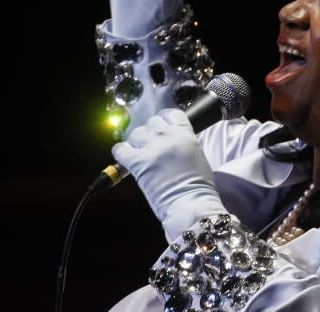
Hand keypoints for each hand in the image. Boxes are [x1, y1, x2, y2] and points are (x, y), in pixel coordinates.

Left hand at [112, 109, 226, 241]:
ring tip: (140, 153)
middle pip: (151, 122)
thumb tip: (171, 141)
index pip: (171, 114)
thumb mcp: (198, 155)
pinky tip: (126, 159)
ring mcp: (152, 148)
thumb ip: (184, 142)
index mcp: (186, 134)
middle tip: (151, 145)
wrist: (191, 204)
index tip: (162, 126)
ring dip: (136, 142)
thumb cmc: (199, 187)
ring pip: (136, 133)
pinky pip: (120, 149)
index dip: (164, 119)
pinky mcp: (138, 163)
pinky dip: (121, 152)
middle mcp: (168, 136)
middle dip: (150, 132)